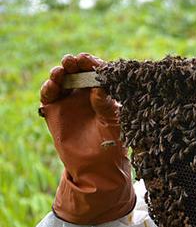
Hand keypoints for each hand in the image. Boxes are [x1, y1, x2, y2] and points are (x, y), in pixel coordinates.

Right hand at [40, 53, 134, 224]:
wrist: (97, 166)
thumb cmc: (113, 144)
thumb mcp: (114, 124)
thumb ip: (107, 107)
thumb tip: (99, 89)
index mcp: (105, 92)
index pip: (99, 73)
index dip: (93, 64)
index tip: (88, 60)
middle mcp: (87, 93)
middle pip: (79, 71)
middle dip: (76, 64)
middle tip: (72, 61)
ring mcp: (71, 100)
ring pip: (63, 79)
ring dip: (60, 72)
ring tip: (61, 71)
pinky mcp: (55, 110)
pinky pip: (49, 94)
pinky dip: (49, 88)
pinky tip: (52, 86)